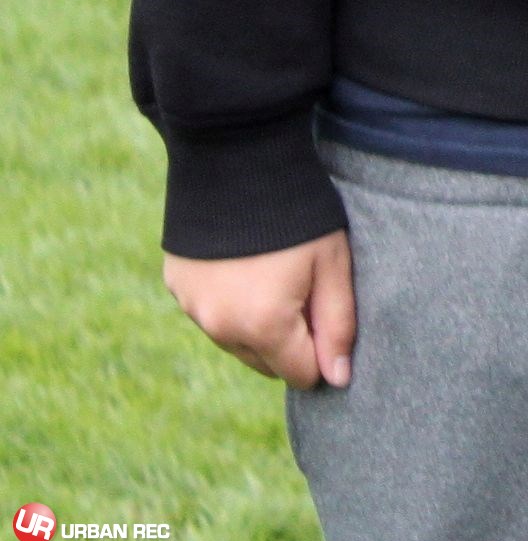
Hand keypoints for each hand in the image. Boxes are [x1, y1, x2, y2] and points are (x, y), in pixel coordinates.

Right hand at [166, 230, 356, 388]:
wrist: (238, 161)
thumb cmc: (299, 214)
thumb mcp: (333, 264)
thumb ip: (338, 326)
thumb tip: (337, 379)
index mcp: (263, 326)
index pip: (299, 373)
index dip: (323, 352)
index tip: (330, 316)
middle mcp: (220, 328)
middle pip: (267, 362)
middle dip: (291, 341)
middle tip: (307, 289)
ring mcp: (193, 309)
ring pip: (237, 341)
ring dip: (259, 325)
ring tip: (277, 273)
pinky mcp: (177, 288)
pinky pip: (212, 315)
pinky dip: (231, 304)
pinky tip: (247, 264)